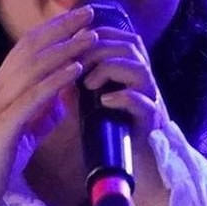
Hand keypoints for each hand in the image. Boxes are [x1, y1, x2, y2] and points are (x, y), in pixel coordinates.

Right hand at [0, 6, 98, 205]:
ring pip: (35, 66)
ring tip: (91, 37)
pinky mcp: (5, 123)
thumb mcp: (23, 129)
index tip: (77, 16)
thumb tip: (62, 100)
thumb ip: (41, 112)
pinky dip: (57, 79)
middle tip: (89, 13)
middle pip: (32, 47)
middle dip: (62, 28)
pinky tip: (76, 70)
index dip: (52, 28)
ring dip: (66, 49)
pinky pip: (34, 95)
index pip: (27, 46)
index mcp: (0, 85)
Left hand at [76, 27, 172, 205]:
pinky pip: (143, 102)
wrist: (140, 170)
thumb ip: (77, 89)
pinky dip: (123, 98)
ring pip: (138, 68)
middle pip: (128, 45)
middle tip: (73, 64)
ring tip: (87, 84)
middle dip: (96, 50)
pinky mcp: (153, 121)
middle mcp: (144, 80)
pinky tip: (104, 101)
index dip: (91, 35)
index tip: (67, 46)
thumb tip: (54, 72)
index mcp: (131, 70)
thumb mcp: (92, 106)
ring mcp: (151, 99)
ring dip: (109, 69)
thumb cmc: (115, 134)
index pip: (115, 36)